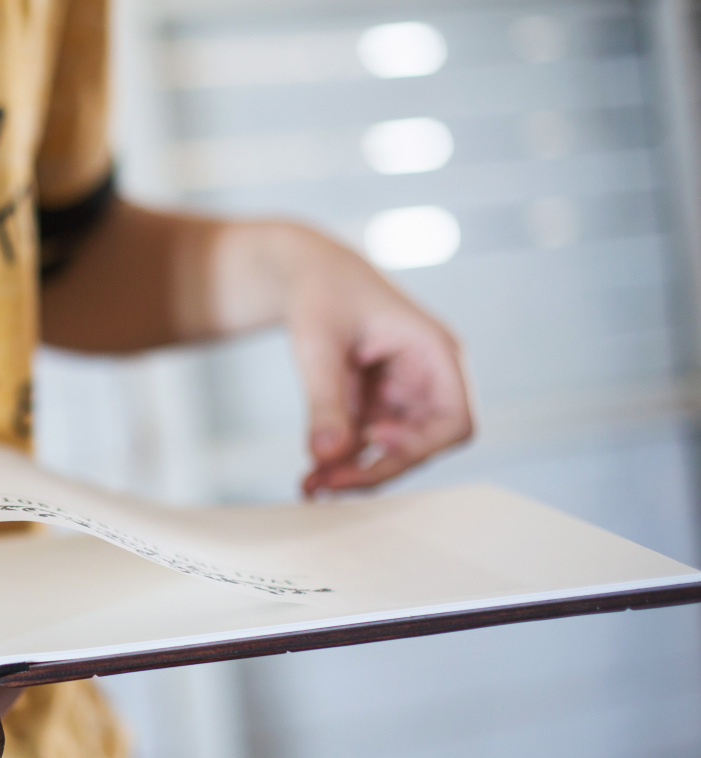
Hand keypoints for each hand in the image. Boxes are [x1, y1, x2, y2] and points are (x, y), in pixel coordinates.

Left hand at [267, 223, 472, 494]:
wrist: (302, 272)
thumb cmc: (320, 289)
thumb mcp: (319, 343)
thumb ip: (324, 399)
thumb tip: (325, 454)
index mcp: (434, 352)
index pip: (454, 421)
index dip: (419, 446)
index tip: (373, 443)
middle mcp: (427, 377)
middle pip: (422, 445)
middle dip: (375, 469)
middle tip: (326, 484)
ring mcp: (402, 394)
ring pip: (391, 452)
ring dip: (353, 471)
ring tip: (310, 486)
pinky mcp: (376, 404)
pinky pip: (366, 444)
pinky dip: (340, 460)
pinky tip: (311, 475)